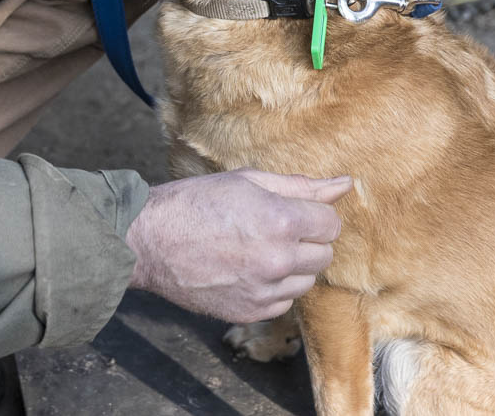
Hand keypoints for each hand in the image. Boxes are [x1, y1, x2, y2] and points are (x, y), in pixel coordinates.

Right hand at [125, 168, 350, 322]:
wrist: (149, 242)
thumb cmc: (196, 202)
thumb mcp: (248, 181)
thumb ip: (301, 186)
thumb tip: (345, 184)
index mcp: (281, 220)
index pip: (331, 224)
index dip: (314, 215)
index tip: (293, 211)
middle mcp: (278, 259)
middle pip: (324, 255)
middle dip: (306, 240)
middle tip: (274, 228)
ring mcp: (264, 291)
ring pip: (306, 282)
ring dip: (292, 266)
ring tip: (258, 249)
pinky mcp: (250, 312)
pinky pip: (283, 303)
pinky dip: (273, 288)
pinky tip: (246, 270)